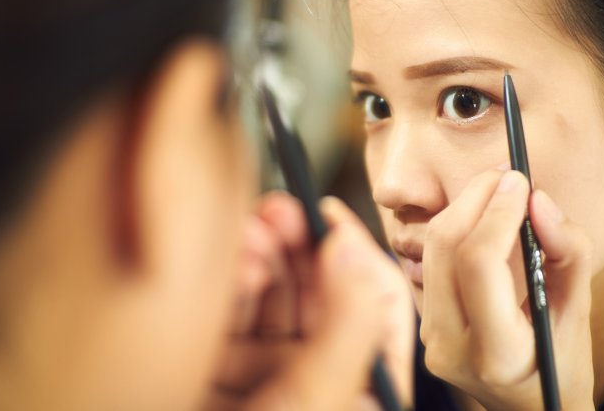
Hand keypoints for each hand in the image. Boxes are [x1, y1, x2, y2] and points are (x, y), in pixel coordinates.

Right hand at [204, 192, 413, 410]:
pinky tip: (228, 268)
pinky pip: (231, 316)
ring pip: (271, 298)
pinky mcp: (224, 371)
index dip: (355, 250)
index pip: (379, 304)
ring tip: (248, 236)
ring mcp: (271, 373)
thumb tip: (348, 247)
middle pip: (320, 292)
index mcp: (365, 387)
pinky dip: (228, 285)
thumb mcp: (317, 401)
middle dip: (299, 245)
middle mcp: (321, 374)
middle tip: (280, 211)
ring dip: (260, 257)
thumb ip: (346, 327)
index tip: (327, 212)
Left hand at [420, 170, 594, 410]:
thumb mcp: (580, 313)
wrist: (529, 407)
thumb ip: (569, 253)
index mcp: (496, 352)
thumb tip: (539, 200)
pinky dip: (455, 231)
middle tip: (507, 176)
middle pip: (444, 247)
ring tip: (497, 191)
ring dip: (461, 209)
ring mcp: (429, 339)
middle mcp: (450, 348)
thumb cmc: (561, 361)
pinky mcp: (422, 326)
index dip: (497, 212)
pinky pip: (430, 263)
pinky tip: (480, 219)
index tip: (521, 181)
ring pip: (431, 250)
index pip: (479, 263)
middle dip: (474, 198)